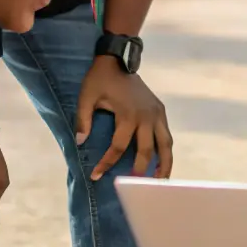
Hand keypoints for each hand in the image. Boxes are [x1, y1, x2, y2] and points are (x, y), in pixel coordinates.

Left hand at [75, 57, 173, 181]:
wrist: (118, 59)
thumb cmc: (100, 79)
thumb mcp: (86, 97)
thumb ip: (83, 120)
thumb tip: (79, 143)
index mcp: (128, 115)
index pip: (118, 147)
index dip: (107, 163)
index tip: (96, 176)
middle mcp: (147, 116)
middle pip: (147, 151)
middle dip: (140, 171)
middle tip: (134, 188)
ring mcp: (157, 113)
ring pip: (166, 145)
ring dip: (164, 165)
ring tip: (159, 183)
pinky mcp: (160, 110)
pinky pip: (166, 135)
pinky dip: (165, 151)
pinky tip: (161, 163)